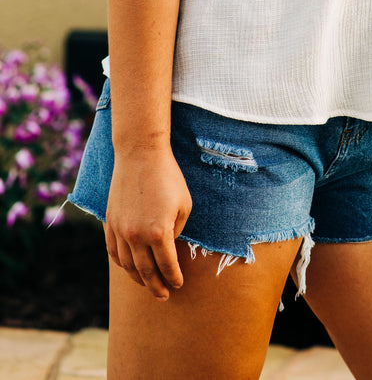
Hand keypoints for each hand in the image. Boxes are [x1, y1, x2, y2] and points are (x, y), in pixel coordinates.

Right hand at [105, 148, 192, 299]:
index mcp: (159, 232)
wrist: (141, 154)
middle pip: (146, 271)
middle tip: (163, 296)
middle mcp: (136, 236)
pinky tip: (129, 268)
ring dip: (138, 279)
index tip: (178, 285)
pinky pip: (114, 252)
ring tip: (147, 285)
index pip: (167, 265)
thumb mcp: (184, 204)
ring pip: (128, 265)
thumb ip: (176, 231)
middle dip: (156, 286)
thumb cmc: (168, 177)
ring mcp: (120, 230)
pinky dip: (121, 264)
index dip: (174, 278)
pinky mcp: (110, 223)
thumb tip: (169, 247)